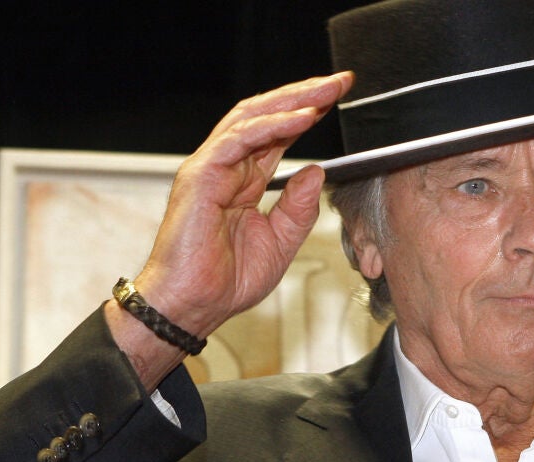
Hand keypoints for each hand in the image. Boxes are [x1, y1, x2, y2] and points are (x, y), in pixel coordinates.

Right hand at [105, 72, 353, 387]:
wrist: (193, 306)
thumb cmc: (225, 282)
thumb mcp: (281, 243)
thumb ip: (300, 208)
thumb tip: (317, 171)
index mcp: (242, 181)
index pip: (277, 134)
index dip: (307, 113)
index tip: (339, 100)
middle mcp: (225, 168)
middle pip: (265, 116)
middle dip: (304, 95)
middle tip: (340, 82)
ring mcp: (210, 169)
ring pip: (251, 118)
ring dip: (292, 101)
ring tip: (325, 92)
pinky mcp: (200, 176)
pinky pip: (238, 140)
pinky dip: (272, 126)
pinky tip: (302, 118)